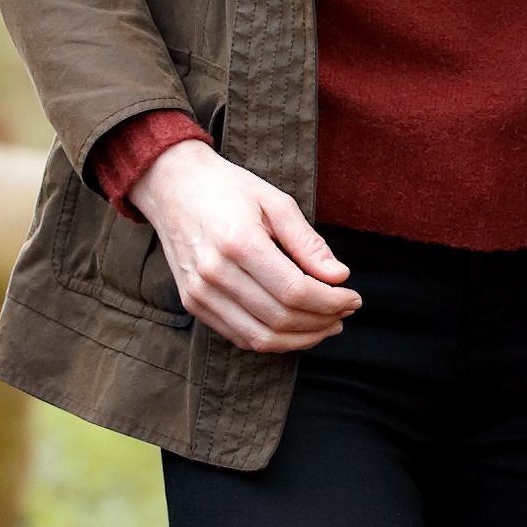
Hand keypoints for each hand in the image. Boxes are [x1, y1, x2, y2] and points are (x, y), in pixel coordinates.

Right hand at [129, 141, 359, 353]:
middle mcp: (215, 274)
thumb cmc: (228, 189)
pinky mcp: (193, 303)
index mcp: (239, 243)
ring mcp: (200, 293)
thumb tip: (339, 277)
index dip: (330, 302)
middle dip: (321, 322)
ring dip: (300, 339)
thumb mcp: (275, 202)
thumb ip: (307, 242)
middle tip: (345, 312)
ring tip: (327, 325)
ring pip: (260, 338)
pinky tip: (294, 328)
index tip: (353, 298)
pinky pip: (239, 336)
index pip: (294, 291)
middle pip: (280, 319)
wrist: (172, 186)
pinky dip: (272, 339)